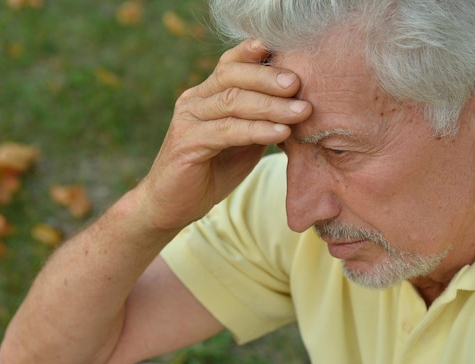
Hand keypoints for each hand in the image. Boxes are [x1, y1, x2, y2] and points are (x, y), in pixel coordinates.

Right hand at [136, 39, 311, 230]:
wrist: (173, 205)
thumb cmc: (211, 172)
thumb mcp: (242, 142)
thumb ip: (260, 121)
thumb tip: (296, 105)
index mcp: (206, 94)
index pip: (230, 64)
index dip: (253, 53)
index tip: (282, 47)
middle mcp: (194, 100)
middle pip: (232, 76)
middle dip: (268, 78)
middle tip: (298, 83)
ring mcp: (188, 120)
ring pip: (231, 101)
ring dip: (270, 105)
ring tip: (301, 111)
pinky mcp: (187, 143)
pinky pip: (227, 130)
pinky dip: (257, 130)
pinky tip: (281, 133)